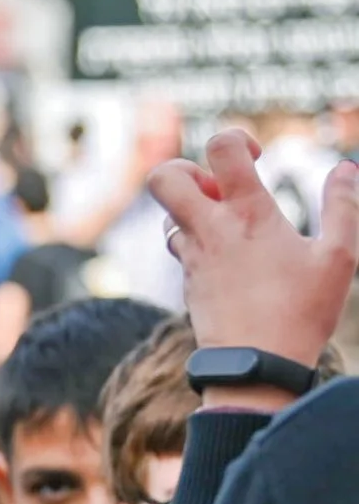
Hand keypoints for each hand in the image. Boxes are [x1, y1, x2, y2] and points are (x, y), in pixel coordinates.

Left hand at [146, 129, 357, 403]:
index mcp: (248, 215)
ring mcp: (192, 257)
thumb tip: (345, 167)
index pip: (221, 149)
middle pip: (163, 177)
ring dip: (194, 208)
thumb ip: (343, 207)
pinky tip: (231, 255)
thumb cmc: (302, 311)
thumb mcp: (339, 257)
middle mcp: (210, 230)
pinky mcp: (188, 280)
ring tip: (232, 223)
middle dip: (184, 169)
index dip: (234, 138)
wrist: (255, 365)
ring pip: (168, 213)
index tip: (256, 157)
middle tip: (219, 187)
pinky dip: (198, 238)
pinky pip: (180, 245)